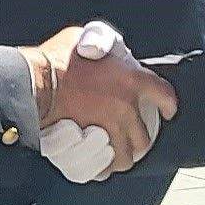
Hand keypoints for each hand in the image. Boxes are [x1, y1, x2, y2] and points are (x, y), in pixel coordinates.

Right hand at [22, 21, 171, 176]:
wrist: (36, 83)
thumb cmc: (58, 58)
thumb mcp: (89, 36)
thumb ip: (109, 44)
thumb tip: (116, 50)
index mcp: (131, 80)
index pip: (163, 96)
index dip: (168, 105)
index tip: (168, 112)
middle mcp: (125, 108)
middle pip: (144, 136)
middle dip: (140, 140)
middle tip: (135, 139)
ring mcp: (108, 130)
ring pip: (126, 156)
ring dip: (123, 156)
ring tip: (118, 154)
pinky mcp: (89, 146)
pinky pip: (103, 167)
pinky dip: (103, 168)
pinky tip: (101, 165)